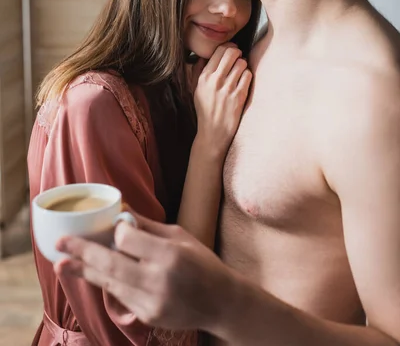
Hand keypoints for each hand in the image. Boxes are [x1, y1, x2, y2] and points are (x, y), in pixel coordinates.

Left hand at [54, 214, 235, 331]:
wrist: (221, 303)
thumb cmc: (203, 263)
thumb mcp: (180, 236)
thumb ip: (148, 226)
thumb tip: (121, 210)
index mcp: (169, 255)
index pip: (128, 239)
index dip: (117, 231)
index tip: (115, 226)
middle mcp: (158, 280)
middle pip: (111, 264)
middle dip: (82, 252)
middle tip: (60, 244)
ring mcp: (152, 302)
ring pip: (110, 283)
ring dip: (86, 271)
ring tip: (63, 263)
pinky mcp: (148, 316)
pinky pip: (120, 296)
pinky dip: (107, 283)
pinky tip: (93, 274)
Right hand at [194, 43, 251, 155]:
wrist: (213, 133)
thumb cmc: (205, 110)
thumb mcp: (195, 89)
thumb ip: (198, 71)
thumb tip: (204, 55)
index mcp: (204, 77)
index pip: (218, 51)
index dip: (228, 47)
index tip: (232, 50)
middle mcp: (215, 81)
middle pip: (231, 53)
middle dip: (237, 52)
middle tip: (238, 57)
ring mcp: (227, 89)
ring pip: (241, 63)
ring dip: (243, 65)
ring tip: (240, 71)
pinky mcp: (239, 97)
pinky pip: (247, 76)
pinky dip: (247, 75)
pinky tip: (243, 81)